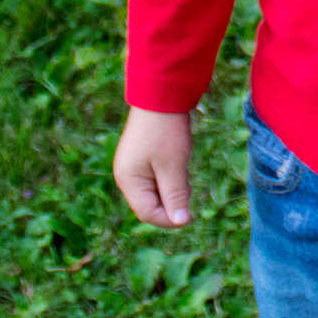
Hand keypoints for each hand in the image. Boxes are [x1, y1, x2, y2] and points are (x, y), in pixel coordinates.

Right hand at [113, 107, 193, 226]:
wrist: (161, 95)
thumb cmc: (166, 132)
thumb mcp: (173, 166)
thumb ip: (175, 196)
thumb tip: (180, 223)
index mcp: (128, 181)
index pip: (148, 214)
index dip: (170, 219)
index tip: (191, 214)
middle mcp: (126, 176)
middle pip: (151, 204)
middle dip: (172, 201)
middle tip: (188, 184)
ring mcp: (133, 166)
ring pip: (156, 191)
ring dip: (173, 187)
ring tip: (182, 168)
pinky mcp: (142, 157)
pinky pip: (157, 177)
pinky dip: (170, 175)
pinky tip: (179, 162)